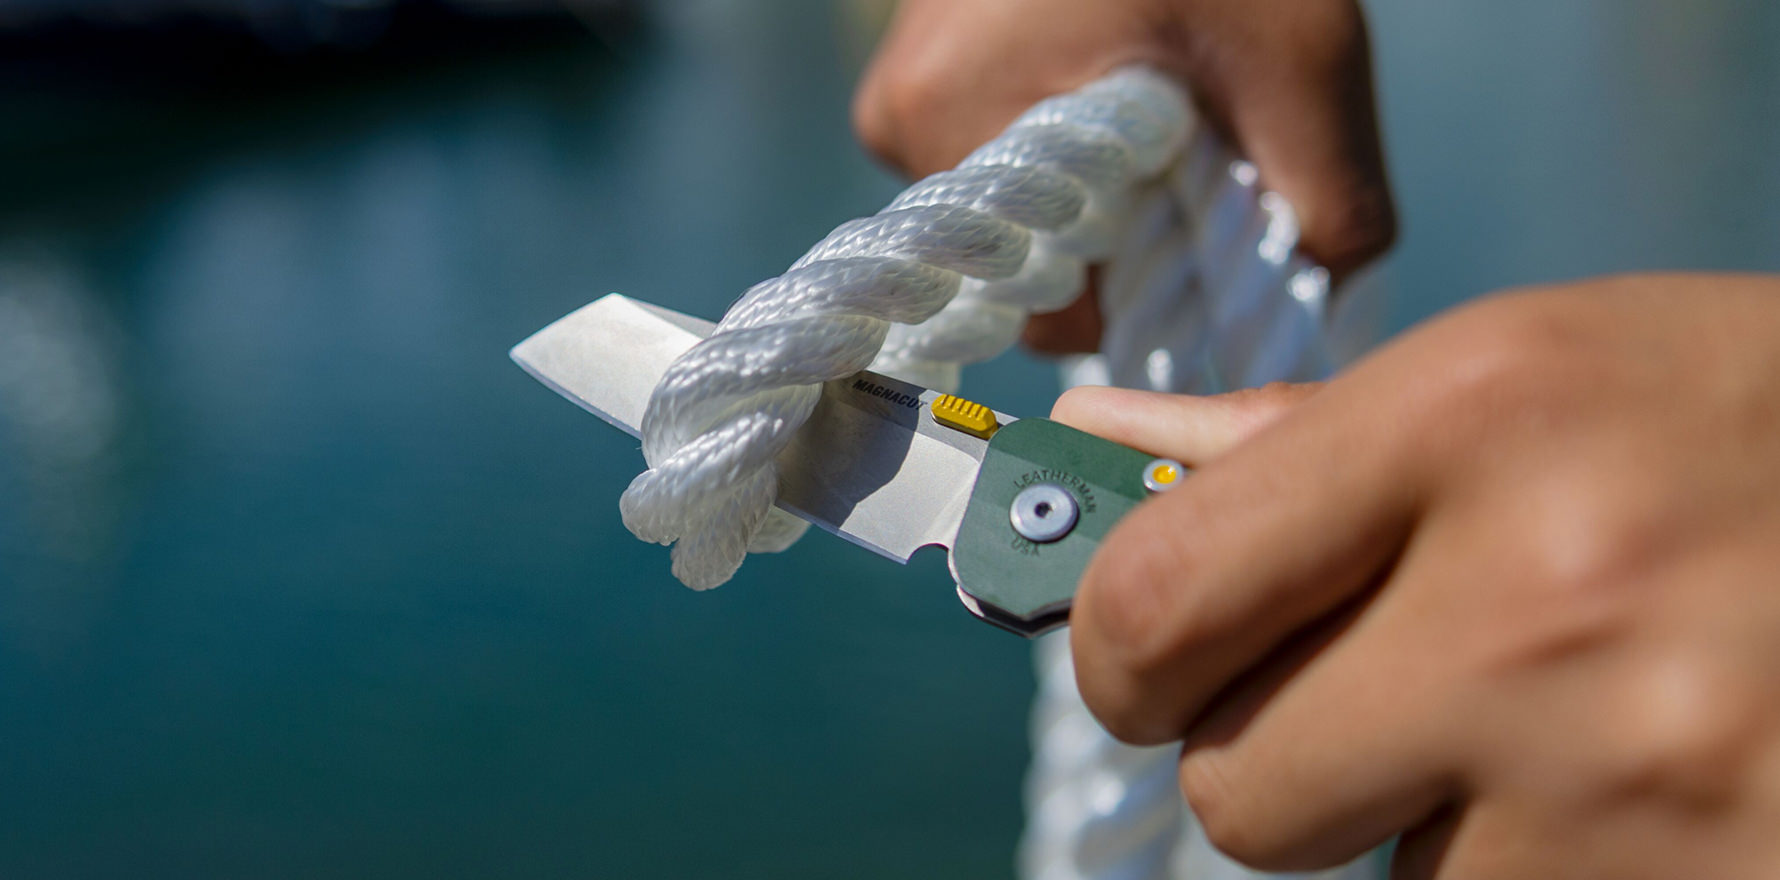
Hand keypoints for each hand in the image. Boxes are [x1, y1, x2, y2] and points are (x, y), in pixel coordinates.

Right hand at [852, 0, 1395, 352]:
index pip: (1052, 309)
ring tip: (1144, 101)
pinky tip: (1103, 74)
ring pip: (1010, 212)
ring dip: (1087, 185)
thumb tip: (1323, 312)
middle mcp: (899, 117)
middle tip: (1182, 145)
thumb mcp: (1302, 61)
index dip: (1147, 286)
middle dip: (1117, 230)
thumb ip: (1333, 204)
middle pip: (1027, 260)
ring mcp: (894, 92)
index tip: (1200, 221)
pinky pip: (989, 152)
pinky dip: (1057, 138)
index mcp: (953, 121)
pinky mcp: (906, 71)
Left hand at [1055, 274, 1779, 877]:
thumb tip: (1094, 438)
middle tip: (1391, 697)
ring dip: (1440, 822)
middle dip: (1284, 758)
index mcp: (1476, 417)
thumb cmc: (1742, 430)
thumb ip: (1295, 440)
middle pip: (1242, 788)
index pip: (1159, 597)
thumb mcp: (1533, 373)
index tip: (1146, 665)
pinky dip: (1542, 873)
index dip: (1119, 655)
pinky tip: (1638, 789)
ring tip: (1576, 725)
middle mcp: (1549, 598)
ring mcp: (1639, 775)